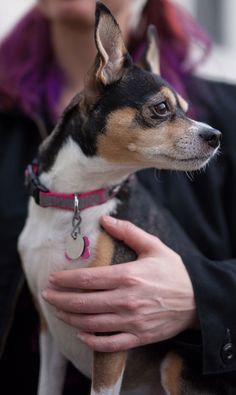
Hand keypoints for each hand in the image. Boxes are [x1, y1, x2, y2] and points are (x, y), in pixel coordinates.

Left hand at [42, 216, 196, 351]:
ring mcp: (132, 321)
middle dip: (60, 299)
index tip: (52, 279)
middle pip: (83, 302)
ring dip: (70, 318)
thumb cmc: (174, 272)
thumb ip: (128, 232)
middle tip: (46, 295)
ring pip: (91, 323)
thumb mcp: (153, 246)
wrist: (198, 299)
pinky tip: (82, 334)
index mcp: (128, 276)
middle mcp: (126, 300)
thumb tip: (105, 219)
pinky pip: (110, 343)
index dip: (66, 280)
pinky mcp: (139, 336)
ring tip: (58, 311)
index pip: (87, 279)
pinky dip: (93, 341)